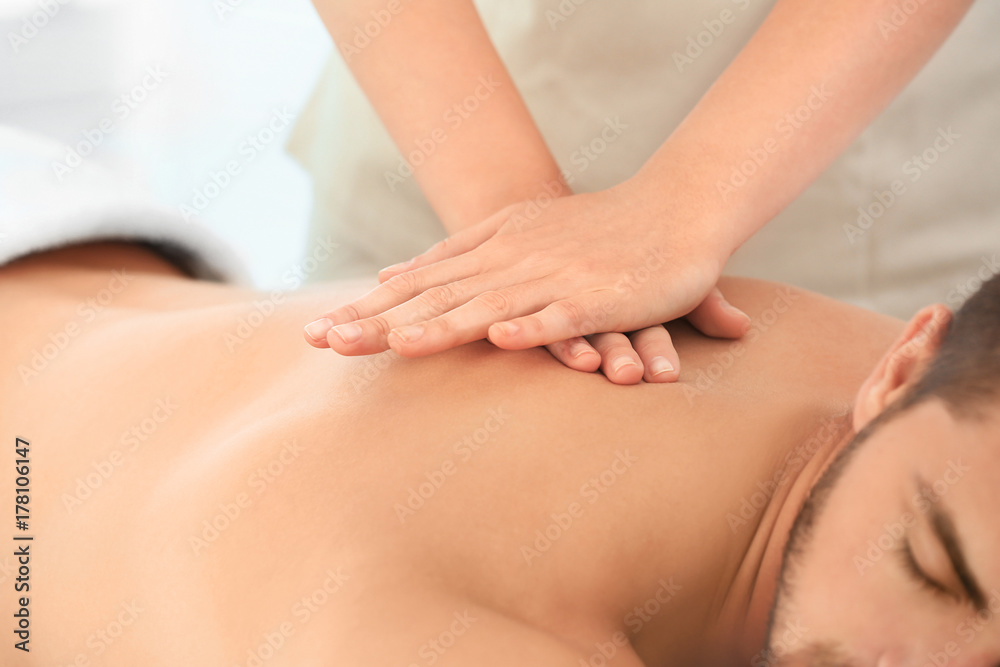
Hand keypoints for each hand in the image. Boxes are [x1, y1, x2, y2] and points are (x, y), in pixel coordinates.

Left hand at [303, 180, 747, 380]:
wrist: (672, 208)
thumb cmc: (592, 229)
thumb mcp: (513, 232)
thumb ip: (454, 254)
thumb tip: (390, 273)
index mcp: (490, 247)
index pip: (416, 282)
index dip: (366, 308)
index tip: (317, 333)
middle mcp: (512, 259)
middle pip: (436, 295)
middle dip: (379, 320)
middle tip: (324, 342)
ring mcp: (554, 277)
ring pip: (489, 306)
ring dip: (441, 326)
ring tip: (394, 346)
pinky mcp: (599, 297)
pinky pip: (563, 316)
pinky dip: (533, 327)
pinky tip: (503, 340)